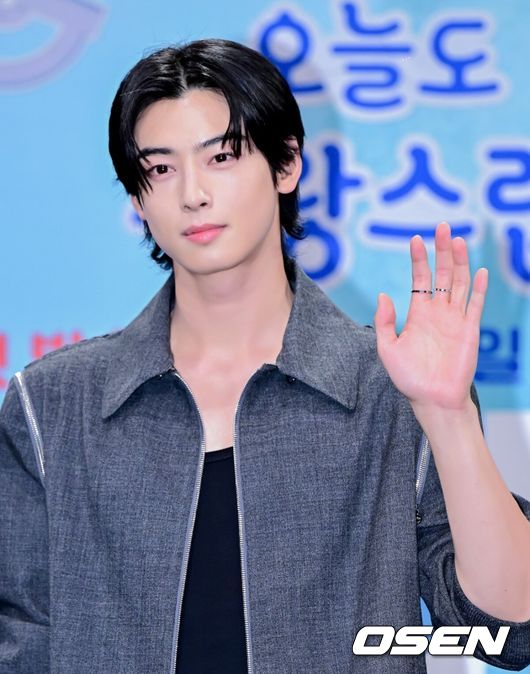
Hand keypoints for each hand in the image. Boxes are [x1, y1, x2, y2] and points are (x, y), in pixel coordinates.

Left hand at [374, 222, 487, 411]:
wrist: (433, 399)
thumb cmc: (409, 378)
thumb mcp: (388, 349)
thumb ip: (385, 322)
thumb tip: (383, 295)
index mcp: (419, 313)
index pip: (420, 279)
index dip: (419, 259)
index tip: (415, 239)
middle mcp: (438, 312)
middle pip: (442, 274)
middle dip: (442, 250)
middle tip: (441, 227)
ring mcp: (455, 319)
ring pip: (459, 283)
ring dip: (459, 262)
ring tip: (457, 240)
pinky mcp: (470, 330)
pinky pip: (475, 305)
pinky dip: (478, 288)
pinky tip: (479, 271)